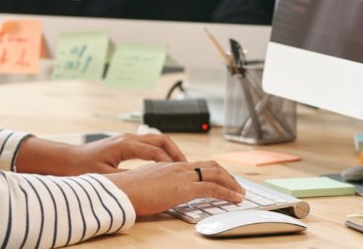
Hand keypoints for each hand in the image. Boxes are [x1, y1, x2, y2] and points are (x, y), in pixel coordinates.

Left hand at [15, 133, 184, 175]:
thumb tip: (143, 184)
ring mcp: (126, 139)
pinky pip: (148, 144)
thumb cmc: (81, 168)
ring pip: (155, 140)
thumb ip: (124, 179)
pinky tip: (163, 165)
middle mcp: (127, 138)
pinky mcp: (124, 144)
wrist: (66, 159)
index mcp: (124, 145)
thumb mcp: (104, 178)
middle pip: (160, 139)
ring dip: (169, 151)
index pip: (155, 151)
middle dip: (176, 152)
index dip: (169, 163)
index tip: (182, 173)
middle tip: (188, 167)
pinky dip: (160, 152)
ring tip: (181, 166)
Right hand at [106, 160, 245, 215]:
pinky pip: (213, 188)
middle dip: (225, 175)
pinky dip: (228, 192)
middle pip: (209, 165)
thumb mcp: (143, 184)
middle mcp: (177, 167)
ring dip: (231, 183)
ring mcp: (182, 176)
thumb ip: (154, 185)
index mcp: (167, 166)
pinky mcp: (185, 188)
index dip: (210, 171)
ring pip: (215, 173)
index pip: (194, 164)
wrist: (122, 190)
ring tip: (240, 192)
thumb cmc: (127, 190)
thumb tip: (156, 193)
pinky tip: (236, 199)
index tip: (218, 179)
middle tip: (235, 185)